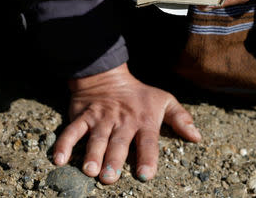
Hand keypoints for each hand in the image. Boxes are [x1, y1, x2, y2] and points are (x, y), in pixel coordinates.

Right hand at [53, 63, 200, 183]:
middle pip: (118, 142)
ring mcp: (101, 118)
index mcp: (144, 120)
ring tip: (89, 170)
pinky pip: (72, 130)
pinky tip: (59, 159)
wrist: (108, 77)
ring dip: (92, 154)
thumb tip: (197, 137)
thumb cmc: (140, 95)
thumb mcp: (165, 101)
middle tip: (109, 178)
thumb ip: (180, 119)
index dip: (147, 157)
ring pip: (96, 138)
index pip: (147, 140)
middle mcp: (122, 121)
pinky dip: (64, 143)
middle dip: (114, 160)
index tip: (145, 174)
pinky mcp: (83, 116)